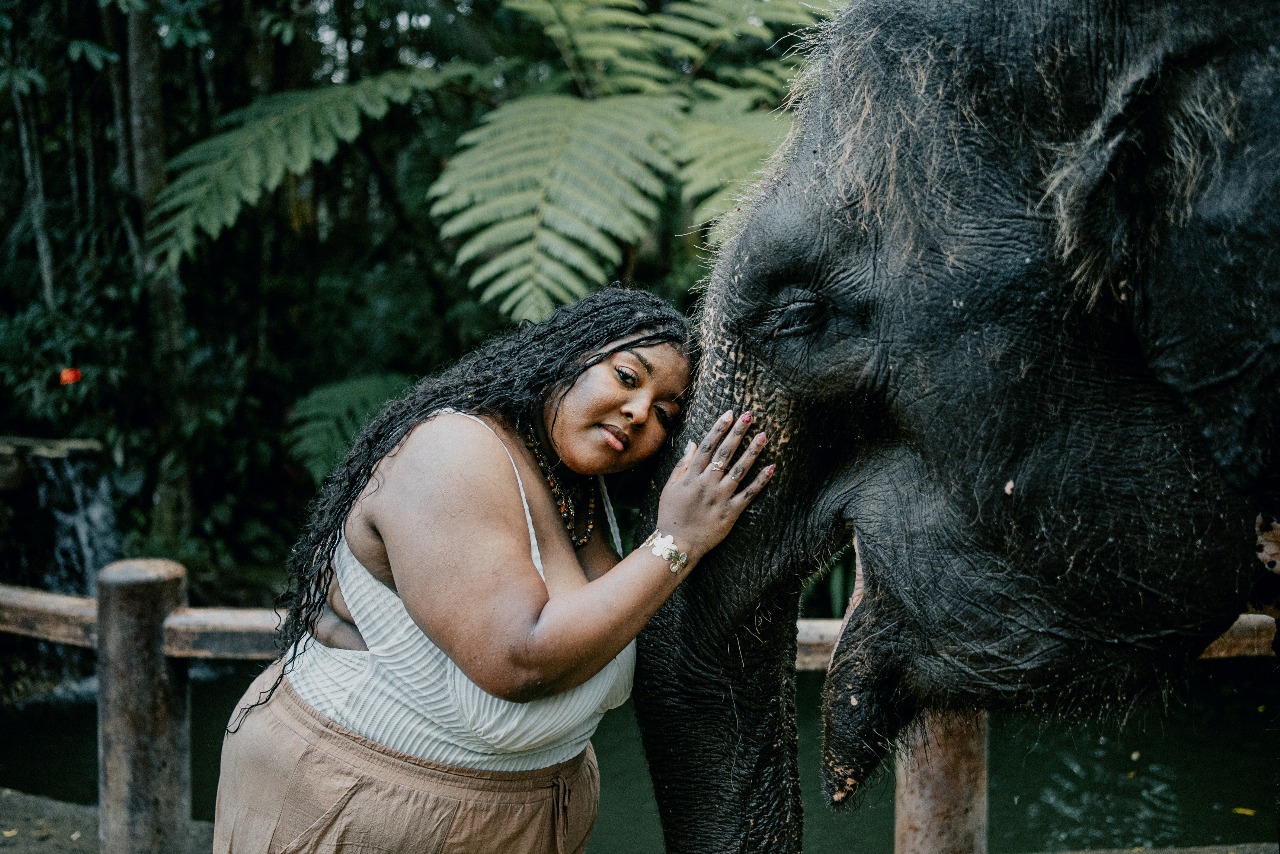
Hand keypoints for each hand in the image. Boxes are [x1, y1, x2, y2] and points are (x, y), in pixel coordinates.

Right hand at [654, 409, 774, 560]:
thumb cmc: (671, 515)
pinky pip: (749, 494)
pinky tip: (772, 468)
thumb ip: (682, 465)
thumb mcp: (670, 488)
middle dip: (738, 433)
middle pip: (725, 453)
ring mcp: (721, 497)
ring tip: (764, 436)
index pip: (707, 446)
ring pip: (740, 470)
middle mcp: (707, 483)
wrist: (677, 544)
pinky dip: (761, 481)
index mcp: (692, 476)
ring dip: (752, 452)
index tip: (730, 414)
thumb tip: (691, 443)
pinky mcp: (731, 512)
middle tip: (750, 416)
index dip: (719, 428)